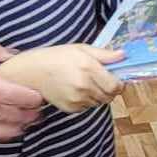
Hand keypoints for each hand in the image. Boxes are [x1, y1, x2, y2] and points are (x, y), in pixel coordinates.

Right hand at [0, 44, 125, 112]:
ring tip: (85, 83)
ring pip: (99, 102)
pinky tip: (76, 90)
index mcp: (89, 68)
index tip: (115, 78)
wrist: (32, 71)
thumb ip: (104, 54)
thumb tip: (124, 55)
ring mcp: (77, 99)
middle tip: (101, 80)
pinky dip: (86, 100)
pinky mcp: (70, 108)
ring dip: (98, 95)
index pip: (116, 85)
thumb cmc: (57, 56)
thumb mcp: (81, 49)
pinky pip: (87, 107)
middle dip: (110, 89)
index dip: (119, 83)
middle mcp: (84, 85)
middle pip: (109, 96)